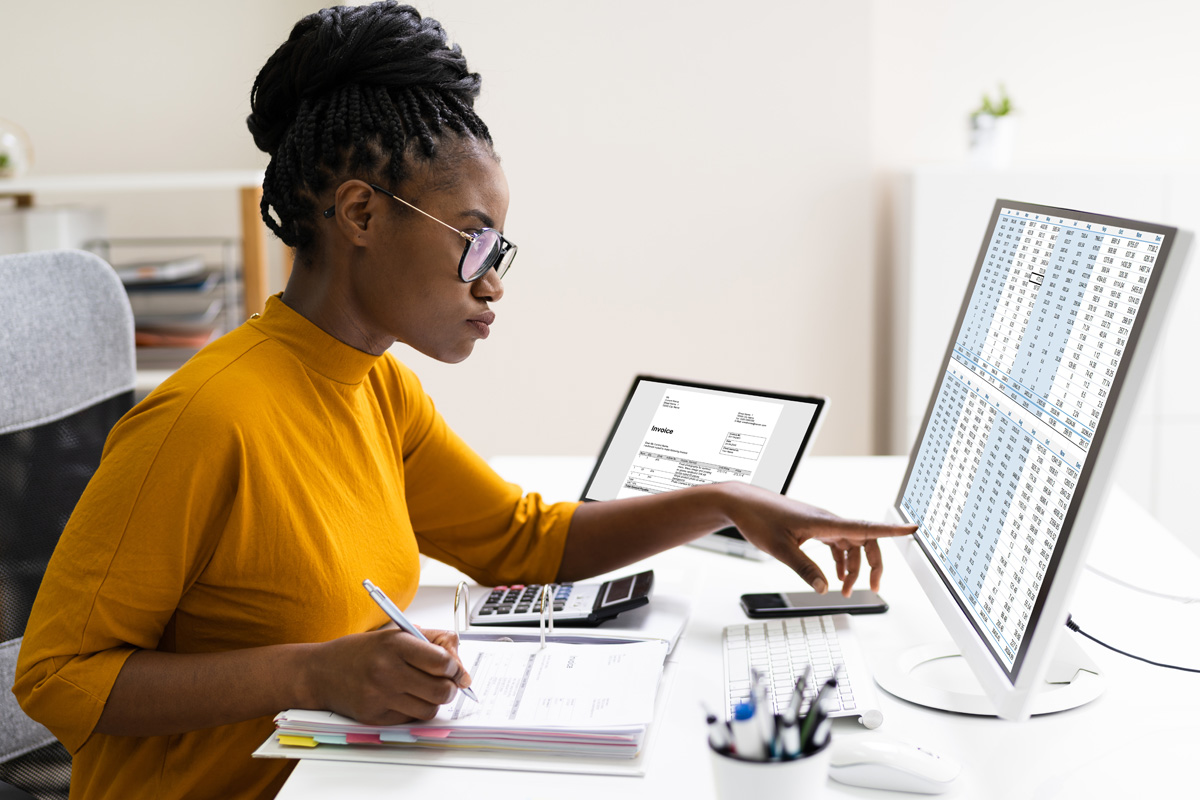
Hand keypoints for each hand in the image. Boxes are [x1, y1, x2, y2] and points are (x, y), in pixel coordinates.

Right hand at [307, 627, 471, 725]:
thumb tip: (460, 666)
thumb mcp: (396, 633)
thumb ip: (433, 641)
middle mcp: (387, 671)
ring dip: (434, 701)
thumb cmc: (362, 651)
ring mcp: (380, 696)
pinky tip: (404, 698)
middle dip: (451, 688)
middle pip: (441, 690)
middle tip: (447, 684)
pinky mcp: (374, 717)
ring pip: (429, 709)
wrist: (321, 672)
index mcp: (395, 644)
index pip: (442, 662)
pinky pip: (410, 719)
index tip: (454, 669)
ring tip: (424, 690)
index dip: (455, 667)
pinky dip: (414, 711)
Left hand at [721, 483, 916, 595]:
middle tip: (873, 588)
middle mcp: (828, 520)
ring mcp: (821, 523)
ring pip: (851, 544)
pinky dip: (841, 561)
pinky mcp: (813, 527)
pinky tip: (835, 576)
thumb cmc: (758, 518)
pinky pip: (837, 543)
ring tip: (846, 590)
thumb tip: (825, 588)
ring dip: (853, 567)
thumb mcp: (779, 549)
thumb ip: (804, 569)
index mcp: (825, 522)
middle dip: (873, 564)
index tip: (914, 529)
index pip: (866, 526)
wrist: (741, 502)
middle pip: (865, 540)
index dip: (892, 530)